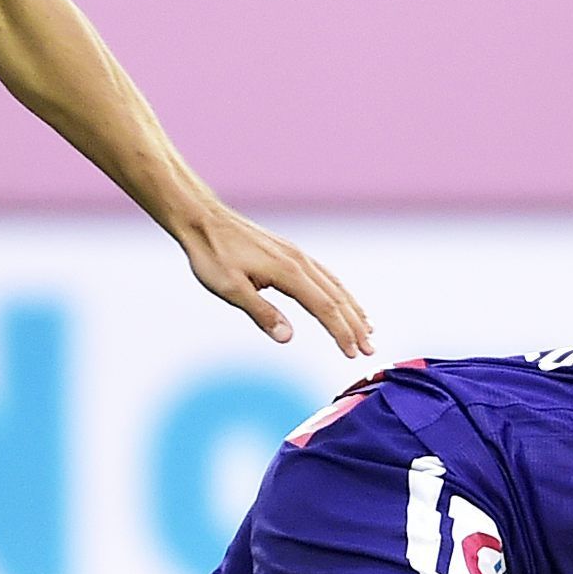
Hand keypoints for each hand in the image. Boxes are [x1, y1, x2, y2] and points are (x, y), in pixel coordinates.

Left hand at [176, 208, 373, 356]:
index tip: (353, 354)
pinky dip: (339, 292)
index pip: (324, 308)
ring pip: (334, 285)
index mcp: (288, 272)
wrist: (202, 219)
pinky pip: (324, 275)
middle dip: (355, 325)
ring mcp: (296, 255)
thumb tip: (287, 337)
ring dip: (352, 309)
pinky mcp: (289, 253)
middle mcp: (299, 261)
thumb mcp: (230, 289)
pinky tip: (341, 300)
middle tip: (370, 350)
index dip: (340, 332)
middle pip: (336, 297)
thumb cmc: (213, 254)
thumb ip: (261, 312)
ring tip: (367, 328)